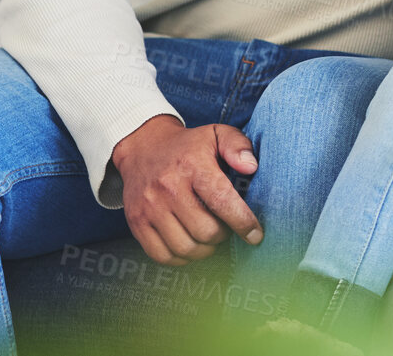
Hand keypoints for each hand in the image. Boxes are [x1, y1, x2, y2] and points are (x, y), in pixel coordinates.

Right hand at [111, 115, 263, 265]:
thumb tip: (251, 167)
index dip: (243, 222)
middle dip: (224, 235)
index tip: (256, 235)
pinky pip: (162, 255)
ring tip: (211, 237)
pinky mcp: (136, 223)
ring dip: (205, 250)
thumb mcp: (217, 134)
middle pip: (205, 231)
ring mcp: (149, 208)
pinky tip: (191, 246)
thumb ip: (238, 146)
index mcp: (193, 166)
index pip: (222, 201)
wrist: (143, 148)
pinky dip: (181, 258)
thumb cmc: (189, 146)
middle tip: (228, 228)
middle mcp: (168, 188)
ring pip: (185, 247)